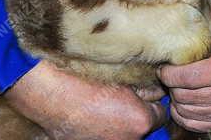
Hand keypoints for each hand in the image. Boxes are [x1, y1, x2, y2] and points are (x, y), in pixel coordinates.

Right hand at [5, 60, 166, 139]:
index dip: (149, 100)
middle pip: (143, 125)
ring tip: (101, 106)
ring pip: (126, 133)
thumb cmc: (83, 79)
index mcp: (141, 119)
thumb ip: (142, 87)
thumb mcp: (119, 77)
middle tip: (118, 97)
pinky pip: (106, 137)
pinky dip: (103, 130)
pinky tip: (91, 116)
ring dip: (119, 123)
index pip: (160, 113)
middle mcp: (131, 138)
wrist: (49, 94)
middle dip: (136, 112)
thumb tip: (154, 90)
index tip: (141, 92)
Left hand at [158, 25, 210, 133]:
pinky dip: (182, 114)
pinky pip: (194, 124)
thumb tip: (169, 46)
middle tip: (170, 76)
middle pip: (183, 95)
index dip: (168, 73)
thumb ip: (200, 41)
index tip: (164, 67)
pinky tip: (183, 102)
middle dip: (170, 85)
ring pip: (185, 111)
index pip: (187, 77)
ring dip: (176, 99)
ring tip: (178, 86)